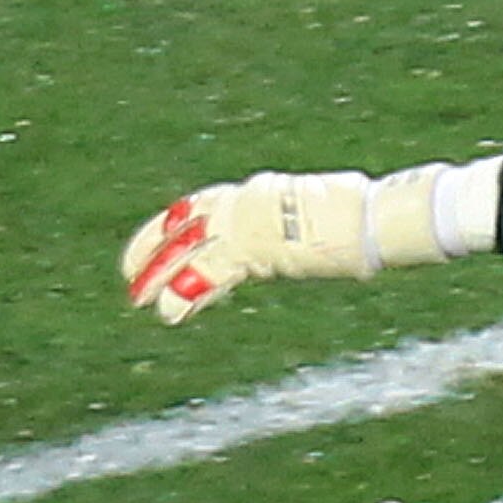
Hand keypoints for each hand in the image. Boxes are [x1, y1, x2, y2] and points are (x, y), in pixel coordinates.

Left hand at [119, 163, 502, 322]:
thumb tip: (323, 239)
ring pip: (186, 248)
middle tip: (129, 274)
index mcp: (260, 191)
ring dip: (158, 275)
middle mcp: (244, 201)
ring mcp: (246, 224)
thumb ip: (303, 227)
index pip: (203, 205)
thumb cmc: (366, 216)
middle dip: (152, 248)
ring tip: (138, 300)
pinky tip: (168, 312)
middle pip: (183, 223)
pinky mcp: (252, 248)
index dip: (174, 225)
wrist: (374, 216)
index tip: (158, 241)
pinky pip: (208, 274)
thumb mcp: (323, 216)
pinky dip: (186, 293)